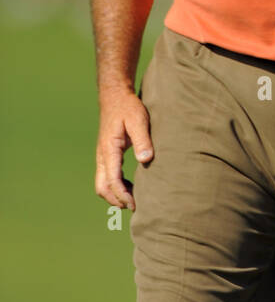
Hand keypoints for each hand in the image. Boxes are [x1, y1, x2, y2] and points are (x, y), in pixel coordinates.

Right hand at [94, 89, 153, 210]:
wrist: (115, 95)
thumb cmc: (128, 107)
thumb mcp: (138, 120)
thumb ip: (142, 140)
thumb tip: (146, 160)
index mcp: (109, 150)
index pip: (112, 180)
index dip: (122, 195)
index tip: (135, 204)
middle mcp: (102, 156)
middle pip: (102, 188)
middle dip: (115, 200)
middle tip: (134, 205)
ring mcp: (102, 156)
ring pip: (102, 184)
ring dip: (115, 194)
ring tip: (134, 197)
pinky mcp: (106, 154)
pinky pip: (106, 176)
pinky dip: (116, 185)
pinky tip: (131, 185)